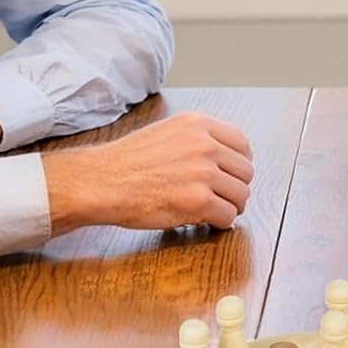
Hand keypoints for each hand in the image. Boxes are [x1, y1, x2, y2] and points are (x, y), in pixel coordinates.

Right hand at [47, 111, 253, 231]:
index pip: (242, 144)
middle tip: (222, 198)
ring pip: (241, 195)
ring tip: (212, 211)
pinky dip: (220, 223)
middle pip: (245, 171)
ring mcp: (203, 172)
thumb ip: (196, 140)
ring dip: (229, 207)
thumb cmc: (126, 162)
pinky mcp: (198, 200)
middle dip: (235, 188)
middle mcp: (204, 145)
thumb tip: (222, 159)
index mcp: (197, 124)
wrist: (102, 181)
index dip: (239, 164)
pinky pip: (228, 216)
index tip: (232, 176)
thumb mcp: (166, 132)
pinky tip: (205, 221)